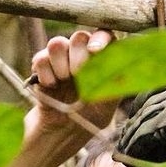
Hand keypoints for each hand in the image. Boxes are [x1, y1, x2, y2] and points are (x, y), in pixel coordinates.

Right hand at [25, 31, 118, 150]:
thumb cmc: (88, 117)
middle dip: (79, 55)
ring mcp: (61, 59)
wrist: (61, 131)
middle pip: (79, 36)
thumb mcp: (107, 104)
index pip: (104, 36)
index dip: (100, 38)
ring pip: (57, 43)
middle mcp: (82, 55)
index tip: (95, 50)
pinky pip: (41, 58)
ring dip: (60, 63)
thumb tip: (124, 66)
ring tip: (63, 81)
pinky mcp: (42, 66)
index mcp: (101, 60)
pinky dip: (46, 73)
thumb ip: (114, 83)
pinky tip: (51, 86)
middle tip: (77, 75)